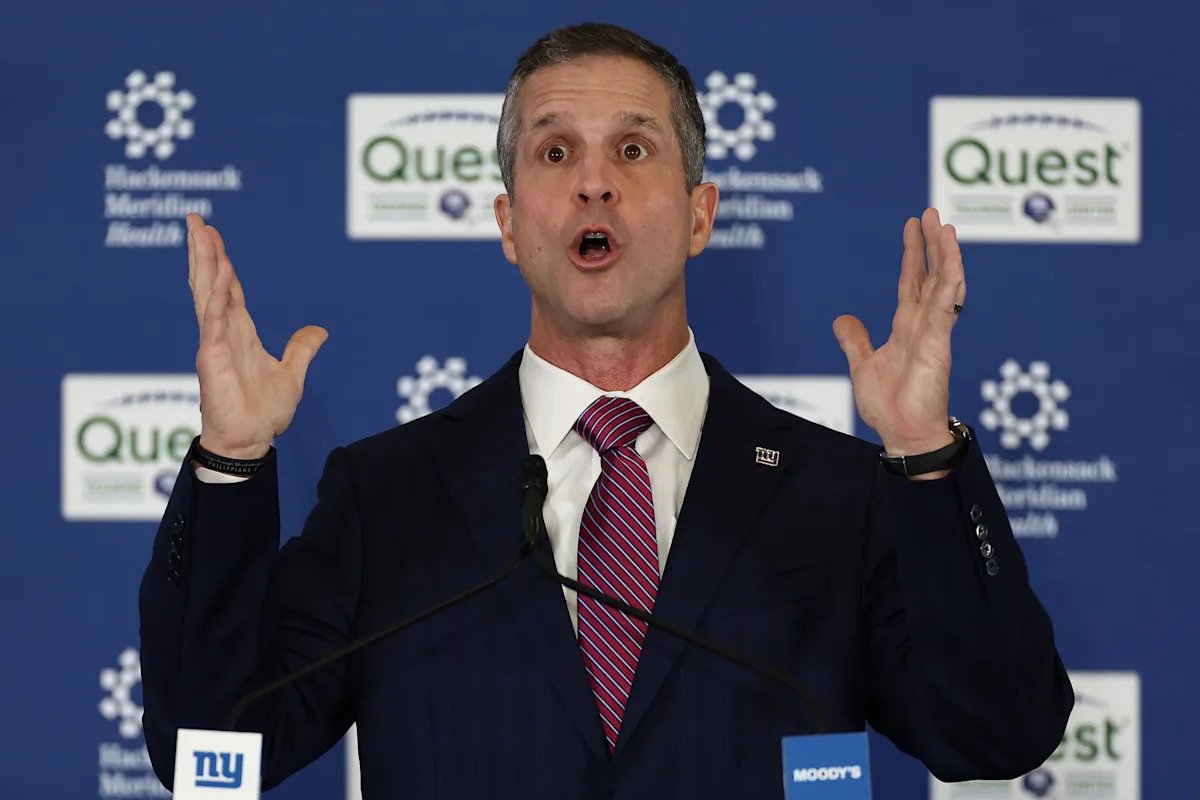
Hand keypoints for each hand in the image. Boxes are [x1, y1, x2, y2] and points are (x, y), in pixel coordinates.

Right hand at [187, 213, 327, 458]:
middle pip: (211, 282)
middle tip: (196, 219)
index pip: (229, 289)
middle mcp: (223, 332)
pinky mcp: (212, 358)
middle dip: (203, 251)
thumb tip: (319, 331)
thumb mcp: (293, 374)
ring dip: (204, 263)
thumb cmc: (263, 413)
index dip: (222, 261)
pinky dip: (217, 298)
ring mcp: (215, 343)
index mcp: (239, 333)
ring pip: (207, 294)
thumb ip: (301, 350)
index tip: (213, 235)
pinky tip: (220, 274)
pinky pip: (214, 322)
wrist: (251, 441)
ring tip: (198, 232)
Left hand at [833, 208, 964, 457]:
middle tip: (931, 212)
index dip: (913, 254)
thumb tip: (842, 319)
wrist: (903, 435)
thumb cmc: (889, 406)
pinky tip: (952, 262)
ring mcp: (934, 333)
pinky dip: (950, 284)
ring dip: (945, 255)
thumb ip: (855, 341)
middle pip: (931, 275)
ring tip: (945, 226)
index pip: (912, 282)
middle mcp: (923, 325)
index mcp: (907, 328)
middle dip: (931, 244)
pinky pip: (945, 309)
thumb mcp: (863, 365)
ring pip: (943, 285)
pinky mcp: (938, 345)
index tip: (913, 226)